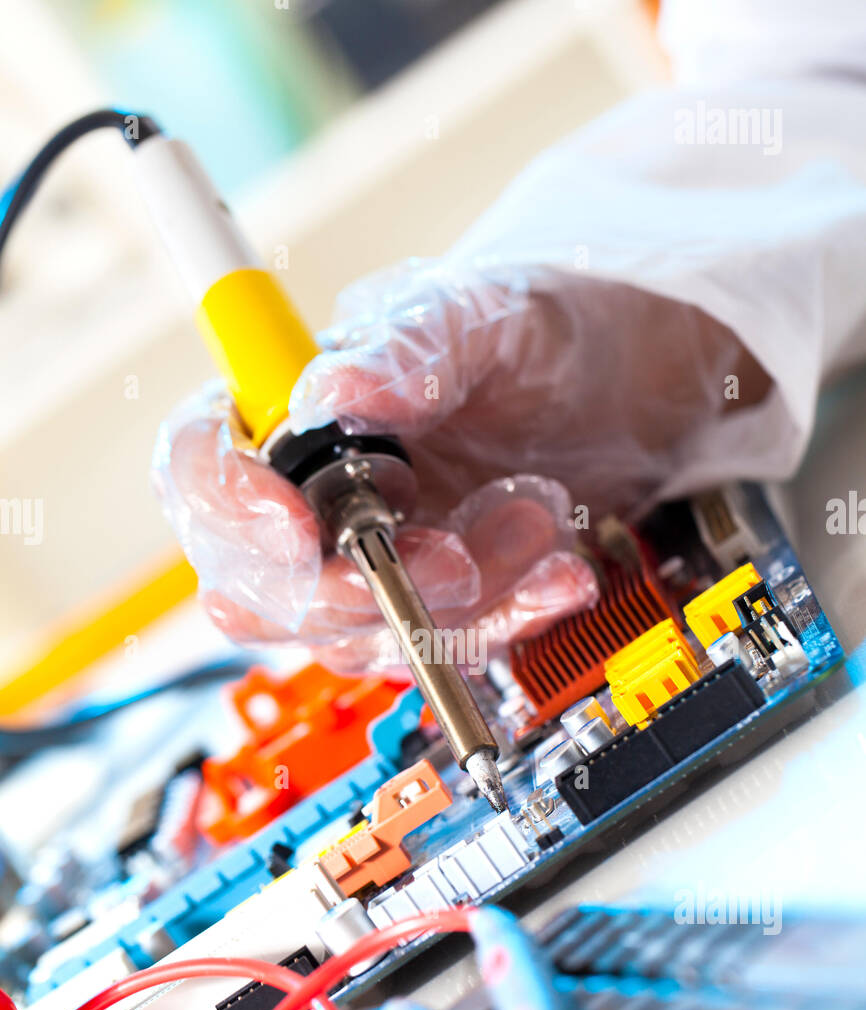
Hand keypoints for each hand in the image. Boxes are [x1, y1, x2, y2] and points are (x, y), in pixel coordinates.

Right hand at [153, 259, 766, 670]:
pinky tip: (560, 572)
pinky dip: (507, 618)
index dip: (224, 508)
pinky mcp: (430, 604)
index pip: (198, 468)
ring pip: (358, 633)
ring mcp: (367, 558)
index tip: (292, 528)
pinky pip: (439, 647)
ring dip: (459, 596)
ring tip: (540, 520)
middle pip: (257, 586)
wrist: (634, 389)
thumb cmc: (538, 333)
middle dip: (355, 586)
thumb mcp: (481, 314)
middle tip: (449, 557)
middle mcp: (311, 496)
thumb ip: (407, 347)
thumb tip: (329, 389)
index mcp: (288, 409)